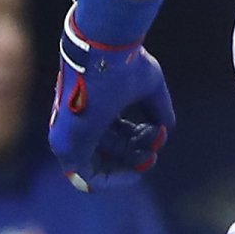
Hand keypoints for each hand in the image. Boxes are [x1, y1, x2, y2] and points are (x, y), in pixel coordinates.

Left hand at [50, 11, 176, 191]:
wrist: (101, 54)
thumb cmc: (123, 65)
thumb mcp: (149, 87)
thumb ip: (157, 110)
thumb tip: (166, 128)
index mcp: (93, 108)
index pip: (113, 133)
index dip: (138, 138)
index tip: (157, 133)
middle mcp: (78, 125)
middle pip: (108, 151)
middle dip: (135, 153)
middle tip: (154, 149)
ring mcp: (69, 138)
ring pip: (100, 166)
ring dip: (128, 165)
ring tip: (148, 156)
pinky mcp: (68, 149)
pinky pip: (89, 178)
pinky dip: (114, 179)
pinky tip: (135, 172)